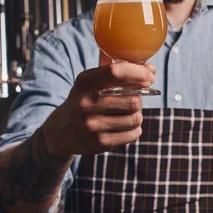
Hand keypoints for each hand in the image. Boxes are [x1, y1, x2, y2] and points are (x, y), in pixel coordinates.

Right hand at [42, 62, 156, 156]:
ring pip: (136, 118)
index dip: (139, 73)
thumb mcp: (92, 81)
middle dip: (139, 98)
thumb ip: (119, 71)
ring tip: (127, 113)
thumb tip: (152, 69)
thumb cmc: (85, 100)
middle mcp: (86, 103)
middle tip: (133, 99)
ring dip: (137, 115)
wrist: (60, 132)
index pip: (117, 72)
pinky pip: (133, 134)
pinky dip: (135, 129)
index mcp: (85, 82)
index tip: (150, 76)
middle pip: (133, 99)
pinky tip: (124, 126)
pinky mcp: (100, 143)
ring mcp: (93, 125)